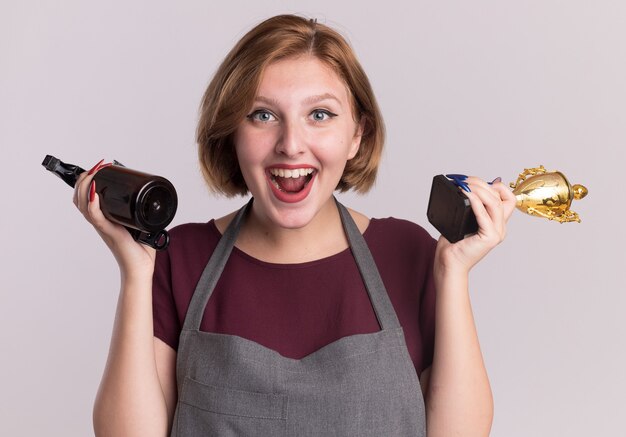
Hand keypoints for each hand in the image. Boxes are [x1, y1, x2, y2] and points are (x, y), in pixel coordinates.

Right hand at [73, 159, 155, 278]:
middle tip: (95, 168)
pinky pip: (97, 218)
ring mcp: (103, 228)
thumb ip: (143, 213)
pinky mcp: (110, 233)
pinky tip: (94, 194)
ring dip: (86, 187)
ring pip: (84, 206)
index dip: (86, 183)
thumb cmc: (141, 249)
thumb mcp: (140, 224)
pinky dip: (93, 205)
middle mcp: (101, 222)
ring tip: (92, 175)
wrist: (141, 268)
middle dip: (84, 180)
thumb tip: (153, 199)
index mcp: (105, 219)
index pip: (86, 199)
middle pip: (80, 199)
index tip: (97, 169)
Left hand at [434, 176, 516, 275]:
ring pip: (496, 203)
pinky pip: (485, 214)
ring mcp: (497, 233)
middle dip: (483, 184)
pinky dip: (475, 201)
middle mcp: (501, 227)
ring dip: (479, 190)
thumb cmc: (453, 243)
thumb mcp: (464, 219)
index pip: (508, 197)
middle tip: (465, 180)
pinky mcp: (490, 238)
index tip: (476, 182)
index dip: (495, 186)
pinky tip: (466, 195)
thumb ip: (471, 206)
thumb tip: (471, 187)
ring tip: (464, 185)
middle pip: (502, 197)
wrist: (449, 263)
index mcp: (497, 222)